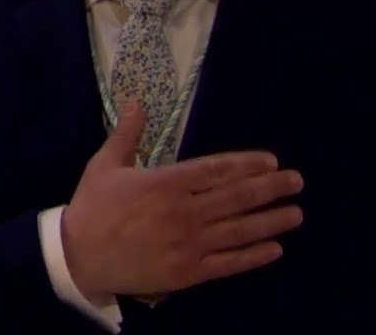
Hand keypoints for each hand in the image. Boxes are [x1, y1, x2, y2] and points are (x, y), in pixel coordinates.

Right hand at [62, 104, 303, 301]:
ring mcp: (189, 244)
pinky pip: (229, 263)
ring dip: (271, 221)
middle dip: (271, 188)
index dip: (248, 164)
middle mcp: (185, 211)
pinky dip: (254, 256)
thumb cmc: (93, 207)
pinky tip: (274, 249)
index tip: (272, 161)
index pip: (217, 170)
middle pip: (237, 197)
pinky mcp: (188, 272)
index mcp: (166, 183)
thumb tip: (137, 102)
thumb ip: (126, 134)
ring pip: (240, 230)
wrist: (78, 256)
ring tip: (296, 214)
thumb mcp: (105, 164)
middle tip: (297, 182)